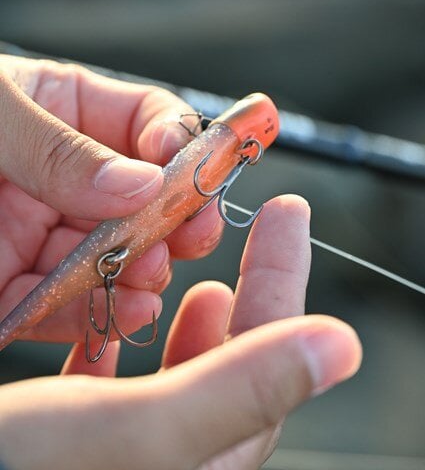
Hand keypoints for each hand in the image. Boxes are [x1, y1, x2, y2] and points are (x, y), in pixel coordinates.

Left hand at [0, 54, 222, 341]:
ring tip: (151, 272)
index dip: (178, 141)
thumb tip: (142, 183)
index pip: (147, 121)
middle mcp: (64, 177)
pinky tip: (128, 310)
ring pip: (118, 256)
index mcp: (63, 112)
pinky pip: (69, 304)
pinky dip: (100, 313)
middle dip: (178, 215)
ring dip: (147, 268)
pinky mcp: (15, 288)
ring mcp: (43, 233)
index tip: (188, 164)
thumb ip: (60, 149)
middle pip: (146, 196)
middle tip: (194, 229)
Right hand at [0, 196, 361, 469]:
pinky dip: (120, 345)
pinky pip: (114, 391)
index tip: (287, 212)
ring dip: (188, 323)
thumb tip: (339, 348)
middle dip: (250, 292)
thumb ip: (240, 386)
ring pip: (175, 376)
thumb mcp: (138, 425)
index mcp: (200, 463)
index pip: (269, 361)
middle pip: (231, 364)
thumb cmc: (21, 468)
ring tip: (202, 284)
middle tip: (259, 235)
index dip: (281, 277)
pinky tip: (112, 322)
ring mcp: (117, 454)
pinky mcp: (72, 445)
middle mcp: (169, 462)